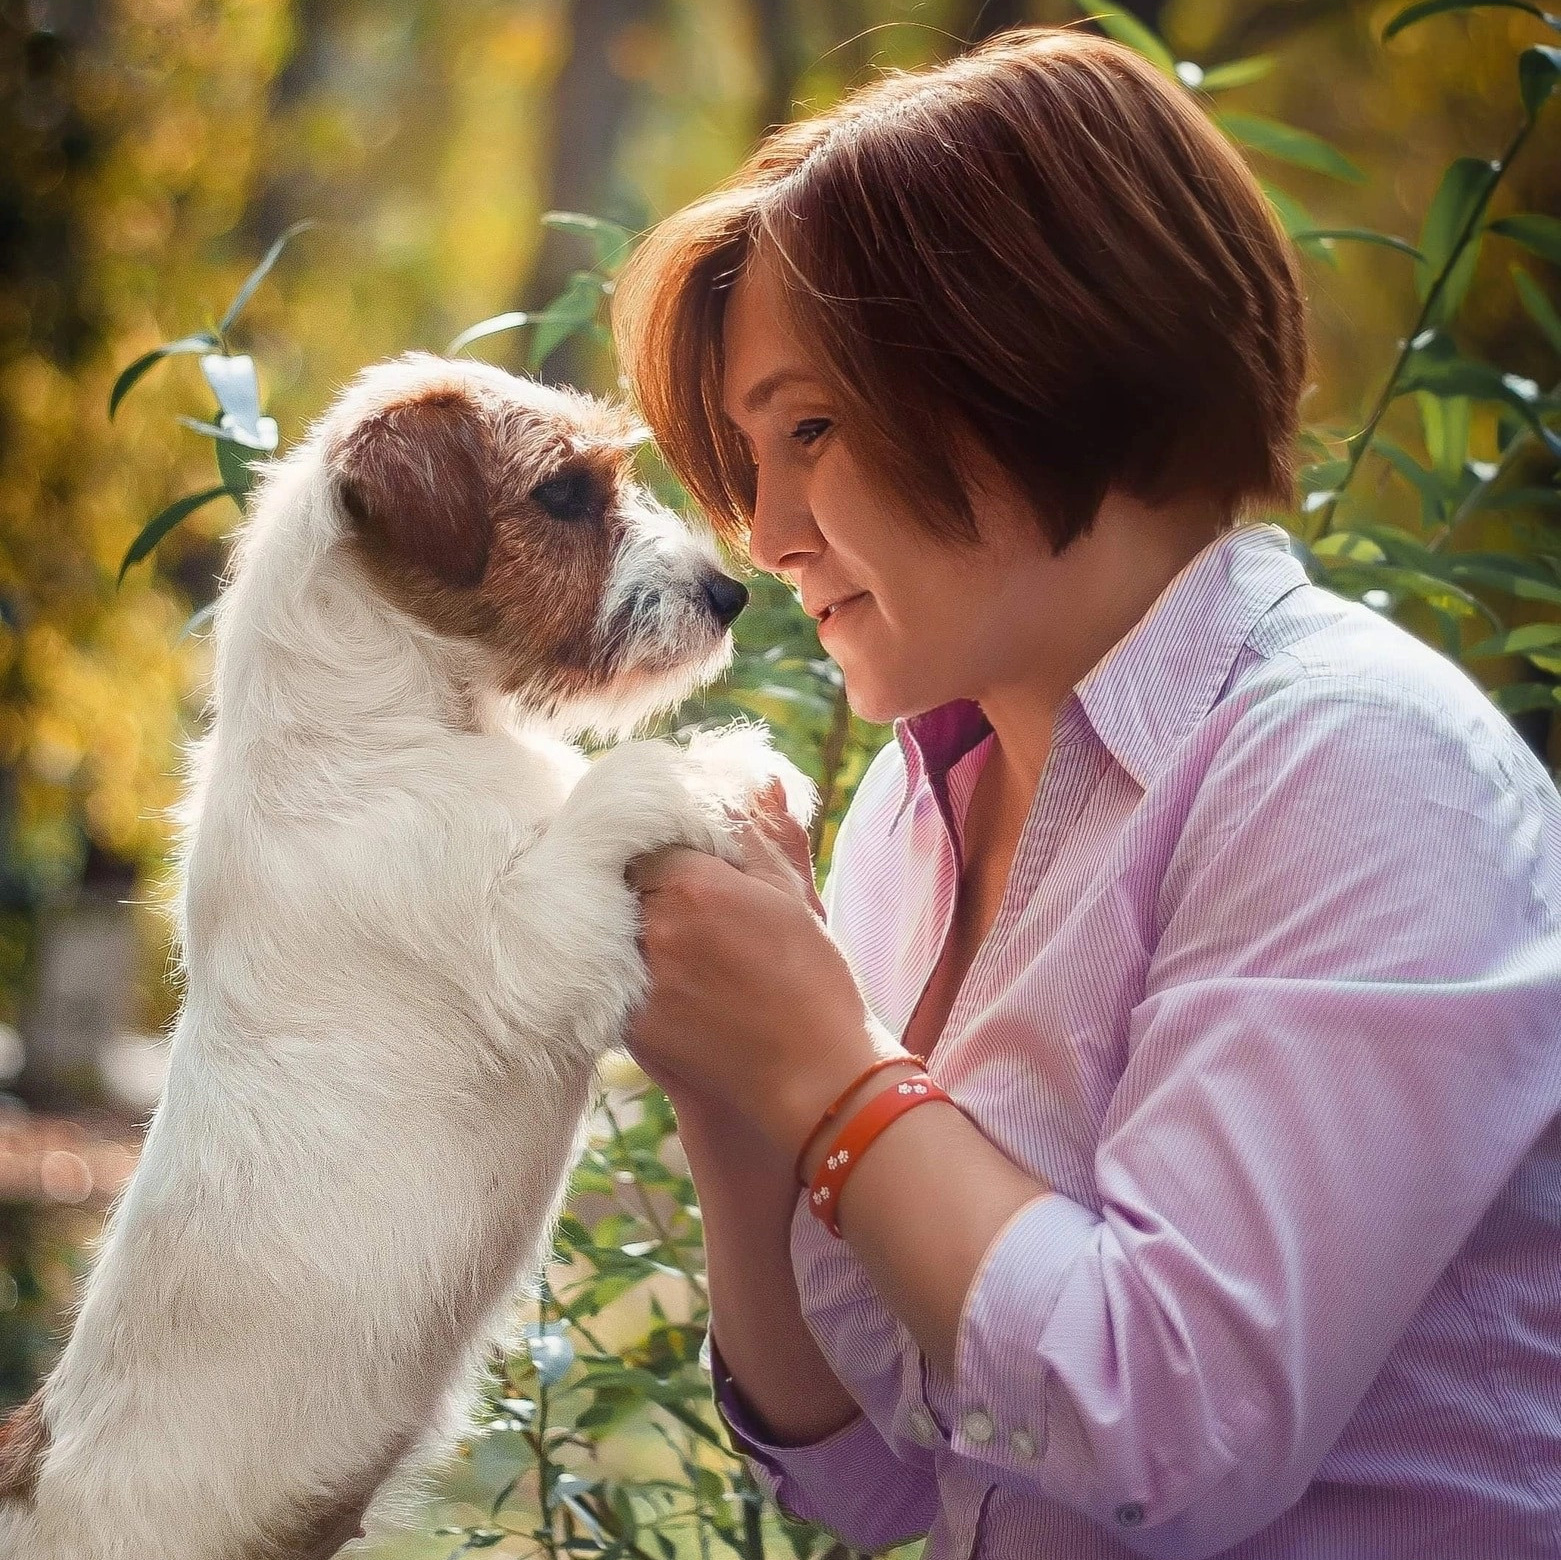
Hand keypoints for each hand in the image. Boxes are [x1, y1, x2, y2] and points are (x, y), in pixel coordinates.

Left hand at [626, 789, 904, 1161]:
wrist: (815, 1080)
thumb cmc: (815, 982)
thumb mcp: (793, 897)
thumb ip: (763, 834)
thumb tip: (757, 778)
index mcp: (693, 883)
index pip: (649, 843)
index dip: (667, 853)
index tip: (688, 868)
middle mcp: (654, 927)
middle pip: (625, 887)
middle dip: (648, 891)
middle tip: (692, 916)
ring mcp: (637, 979)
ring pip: (616, 936)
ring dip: (638, 936)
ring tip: (693, 959)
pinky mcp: (628, 1026)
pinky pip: (616, 983)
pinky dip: (638, 981)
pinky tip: (684, 995)